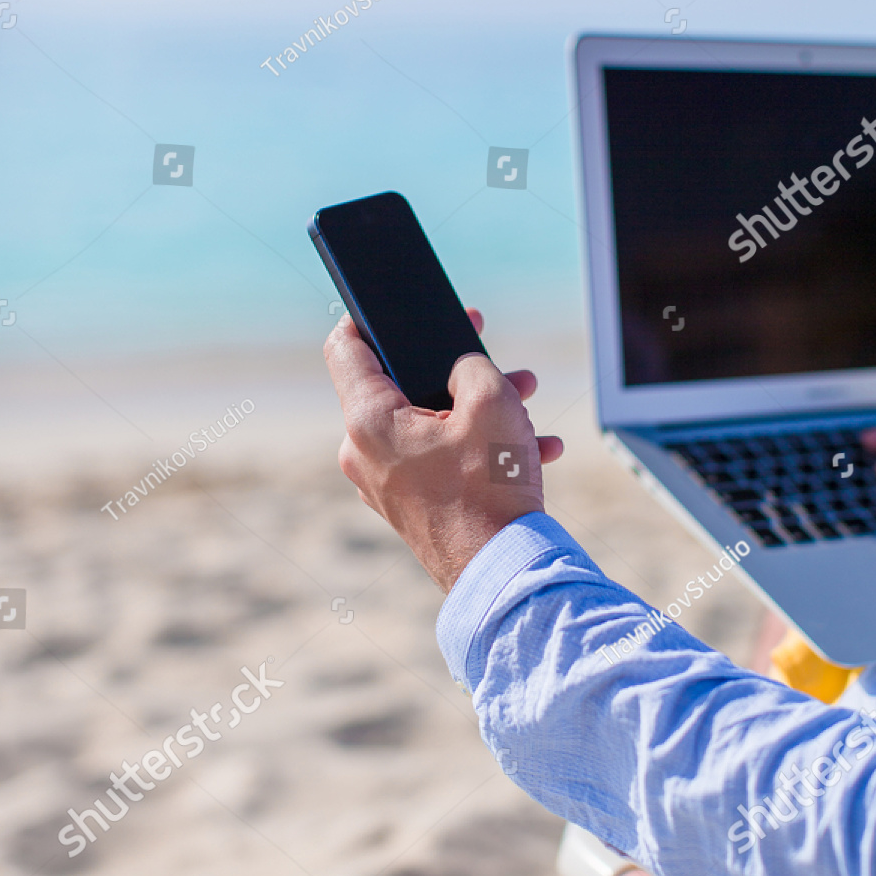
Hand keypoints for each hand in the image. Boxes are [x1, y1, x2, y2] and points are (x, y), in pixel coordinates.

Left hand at [323, 309, 563, 592]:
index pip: (345, 347)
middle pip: (399, 385)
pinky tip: (531, 448)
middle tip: (488, 347)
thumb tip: (462, 367)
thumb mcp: (491, 401)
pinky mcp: (411, 506)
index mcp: (368, 420)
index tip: (397, 305)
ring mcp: (385, 484)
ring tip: (526, 400)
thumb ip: (471, 365)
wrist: (502, 571)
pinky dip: (478, 447)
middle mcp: (364, 453)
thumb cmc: (490, 488)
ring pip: (428, 424)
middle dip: (452, 365)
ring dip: (476, 407)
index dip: (368, 316)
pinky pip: (439, 460)